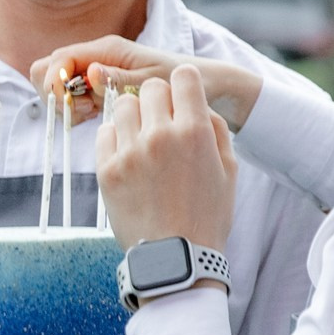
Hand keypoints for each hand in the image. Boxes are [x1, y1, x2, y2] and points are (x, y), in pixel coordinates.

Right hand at [30, 40, 261, 130]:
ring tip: (91, 116)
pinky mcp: (105, 89)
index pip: (59, 58)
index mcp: (108, 49)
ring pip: (62, 86)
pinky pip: (78, 98)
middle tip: (81, 112)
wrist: (209, 87)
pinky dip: (79, 110)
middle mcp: (100, 57)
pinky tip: (97, 119)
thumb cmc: (187, 82)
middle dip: (56, 92)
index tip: (68, 102)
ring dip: (68, 103)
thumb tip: (90, 73)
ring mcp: (101, 73)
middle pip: (51, 69)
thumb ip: (119, 79)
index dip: (54, 81)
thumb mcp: (153, 83)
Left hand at [96, 68, 237, 251]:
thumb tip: (198, 105)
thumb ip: (215, 130)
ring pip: (123, 105)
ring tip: (142, 140)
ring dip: (134, 116)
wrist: (175, 259)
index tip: (182, 99)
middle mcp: (160, 135)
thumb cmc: (206, 217)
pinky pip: (104, 133)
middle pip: (151, 87)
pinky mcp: (107, 170)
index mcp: (194, 132)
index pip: (183, 75)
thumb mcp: (229, 171)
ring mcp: (130, 152)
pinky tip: (128, 157)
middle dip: (159, 101)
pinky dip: (115, 138)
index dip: (184, 85)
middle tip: (162, 124)